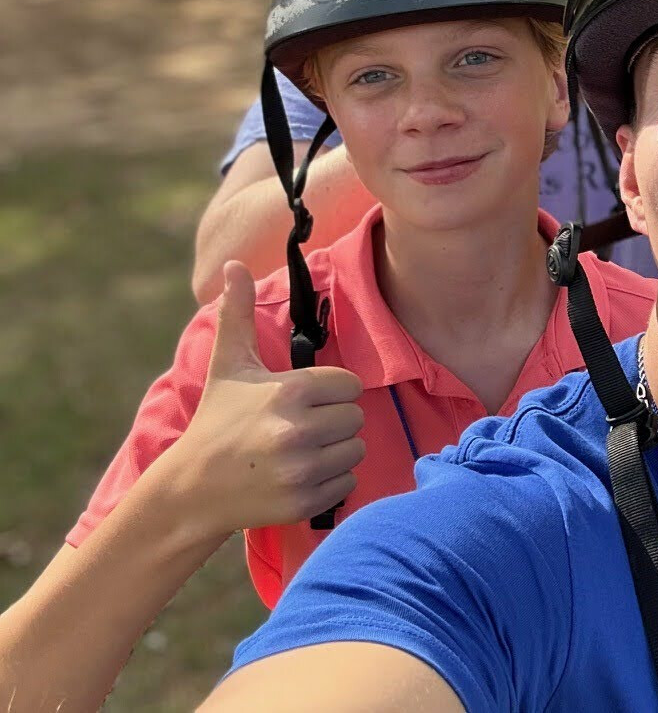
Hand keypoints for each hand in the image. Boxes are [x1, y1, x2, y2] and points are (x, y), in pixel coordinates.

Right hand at [162, 262, 365, 535]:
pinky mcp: (304, 502)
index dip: (331, 393)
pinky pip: (347, 483)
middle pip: (356, 418)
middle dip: (333, 422)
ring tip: (300, 452)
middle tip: (301, 429)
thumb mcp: (229, 366)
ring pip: (356, 450)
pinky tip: (299, 476)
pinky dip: (331, 482)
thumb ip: (237, 313)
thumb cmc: (217, 421)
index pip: (351, 385)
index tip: (304, 402)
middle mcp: (298, 429)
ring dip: (336, 452)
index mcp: (290, 390)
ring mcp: (301, 469)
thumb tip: (233, 264)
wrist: (191, 490)